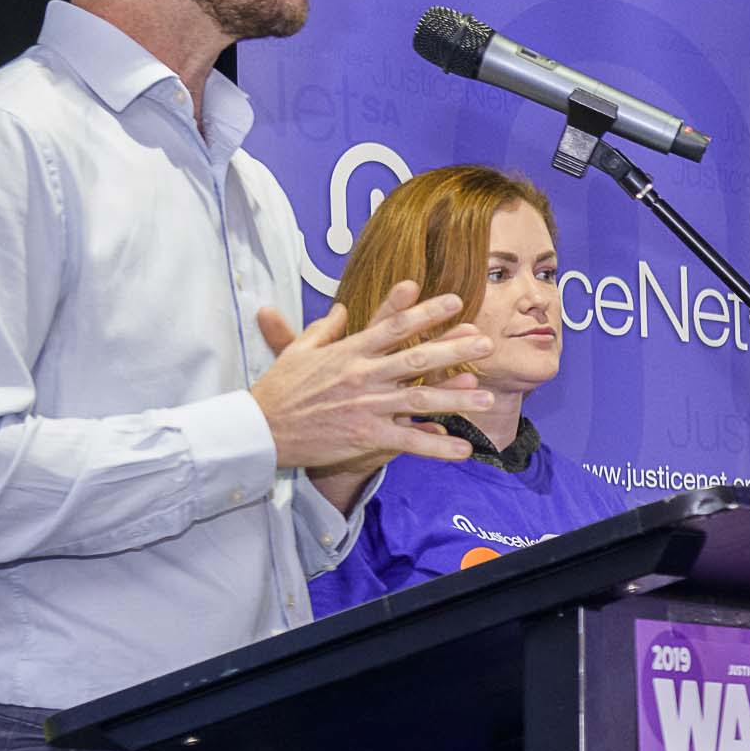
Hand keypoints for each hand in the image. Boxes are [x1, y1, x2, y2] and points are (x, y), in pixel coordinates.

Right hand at [250, 282, 489, 475]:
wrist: (261, 429)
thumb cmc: (279, 390)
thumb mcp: (298, 351)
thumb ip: (324, 329)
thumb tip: (342, 309)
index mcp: (349, 351)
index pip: (393, 327)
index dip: (425, 313)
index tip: (454, 301)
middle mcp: (363, 375)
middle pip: (416, 360)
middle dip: (453, 350)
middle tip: (487, 342)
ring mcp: (367, 406)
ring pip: (420, 401)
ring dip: (456, 400)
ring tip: (488, 399)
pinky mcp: (366, 436)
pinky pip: (409, 442)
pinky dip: (437, 446)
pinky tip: (464, 449)